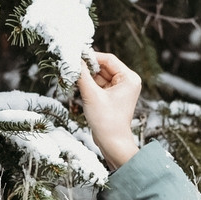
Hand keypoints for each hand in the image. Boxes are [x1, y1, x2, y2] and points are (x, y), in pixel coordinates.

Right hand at [75, 50, 141, 168]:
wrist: (112, 143)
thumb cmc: (106, 121)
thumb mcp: (91, 95)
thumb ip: (82, 75)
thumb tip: (74, 60)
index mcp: (129, 78)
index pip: (108, 59)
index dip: (91, 57)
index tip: (75, 55)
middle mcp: (127, 82)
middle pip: (104, 67)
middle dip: (87, 68)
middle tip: (71, 67)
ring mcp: (120, 90)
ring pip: (100, 76)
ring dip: (87, 78)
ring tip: (73, 80)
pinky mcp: (113, 97)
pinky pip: (99, 85)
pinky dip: (89, 85)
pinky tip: (78, 87)